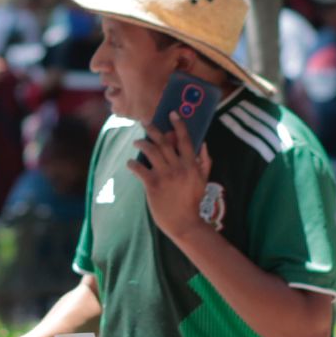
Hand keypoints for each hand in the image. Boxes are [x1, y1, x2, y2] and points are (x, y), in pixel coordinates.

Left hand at [131, 113, 213, 243]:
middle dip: (153, 129)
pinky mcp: (153, 185)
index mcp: (191, 165)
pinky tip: (130, 163)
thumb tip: (203, 144)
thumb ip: (204, 162)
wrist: (184, 223)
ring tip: (137, 141)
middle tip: (145, 122)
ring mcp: (165, 175)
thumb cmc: (193, 202)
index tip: (172, 113)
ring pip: (151, 151)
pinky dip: (133, 164)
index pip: (185, 139)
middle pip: (164, 142)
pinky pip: (140, 169)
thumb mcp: (203, 181)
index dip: (178, 125)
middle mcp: (179, 167)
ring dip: (142, 143)